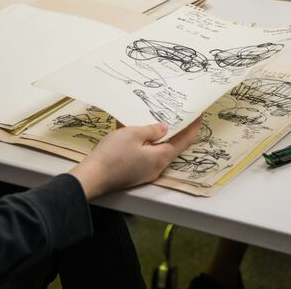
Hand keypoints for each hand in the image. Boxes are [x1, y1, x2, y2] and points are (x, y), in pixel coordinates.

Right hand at [68, 119, 201, 198]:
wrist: (91, 177)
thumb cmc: (112, 155)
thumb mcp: (133, 134)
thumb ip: (151, 130)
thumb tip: (164, 128)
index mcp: (161, 157)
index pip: (185, 140)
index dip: (193, 126)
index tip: (199, 114)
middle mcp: (157, 167)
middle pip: (172, 145)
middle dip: (177, 129)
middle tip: (179, 112)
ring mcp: (145, 171)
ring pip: (157, 149)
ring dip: (159, 135)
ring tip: (157, 118)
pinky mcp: (133, 172)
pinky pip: (144, 154)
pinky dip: (145, 142)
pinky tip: (137, 131)